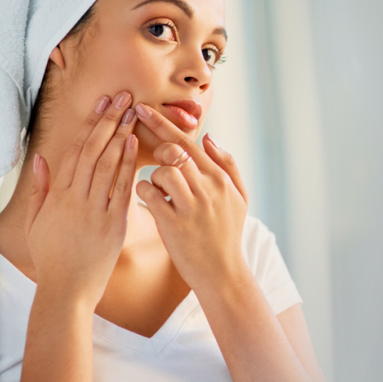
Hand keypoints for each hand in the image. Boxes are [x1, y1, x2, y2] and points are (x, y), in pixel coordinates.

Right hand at [25, 92, 138, 305]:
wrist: (67, 290)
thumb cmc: (52, 257)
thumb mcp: (36, 221)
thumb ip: (41, 188)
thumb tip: (41, 158)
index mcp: (58, 195)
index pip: (76, 151)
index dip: (90, 124)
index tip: (102, 103)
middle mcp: (75, 199)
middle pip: (93, 151)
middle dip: (108, 120)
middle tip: (123, 97)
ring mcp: (95, 210)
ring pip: (106, 164)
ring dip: (119, 135)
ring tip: (132, 112)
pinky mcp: (113, 224)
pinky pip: (121, 188)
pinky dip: (127, 165)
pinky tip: (134, 144)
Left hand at [133, 103, 248, 291]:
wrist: (222, 273)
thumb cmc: (228, 233)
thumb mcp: (240, 197)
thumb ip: (228, 164)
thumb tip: (209, 137)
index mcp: (220, 179)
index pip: (188, 142)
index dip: (162, 123)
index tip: (142, 108)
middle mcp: (207, 189)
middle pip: (173, 152)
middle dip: (156, 150)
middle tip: (154, 160)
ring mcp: (191, 206)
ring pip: (162, 171)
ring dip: (153, 175)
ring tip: (160, 190)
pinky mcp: (173, 224)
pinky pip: (149, 194)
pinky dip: (144, 192)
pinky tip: (151, 201)